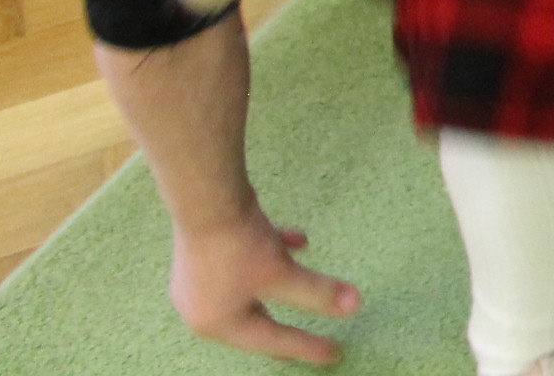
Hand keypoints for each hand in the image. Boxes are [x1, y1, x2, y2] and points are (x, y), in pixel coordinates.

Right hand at [167, 203, 358, 363]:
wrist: (205, 199)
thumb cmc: (239, 247)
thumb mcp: (282, 274)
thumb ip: (317, 293)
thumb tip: (354, 305)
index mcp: (216, 323)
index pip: (271, 340)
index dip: (305, 346)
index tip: (333, 353)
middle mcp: (201, 307)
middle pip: (255, 320)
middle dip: (283, 326)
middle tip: (309, 340)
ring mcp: (199, 278)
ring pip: (250, 289)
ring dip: (279, 284)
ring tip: (301, 287)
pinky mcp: (206, 250)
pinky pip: (245, 259)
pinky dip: (272, 254)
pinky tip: (300, 240)